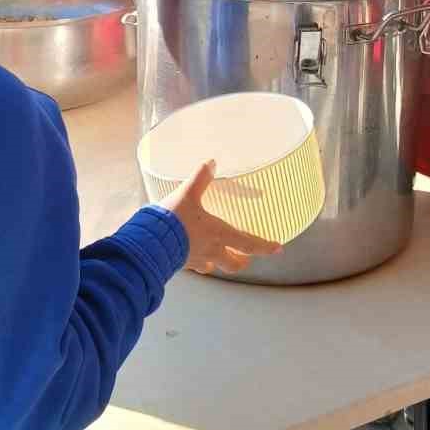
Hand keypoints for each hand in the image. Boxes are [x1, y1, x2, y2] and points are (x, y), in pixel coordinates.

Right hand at [161, 159, 282, 275]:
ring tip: (220, 256)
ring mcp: (197, 260)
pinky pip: (197, 266)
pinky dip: (200, 262)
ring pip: (215, 267)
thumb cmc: (174, 219)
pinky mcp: (182, 264)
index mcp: (219, 234)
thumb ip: (200, 178)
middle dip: (242, 261)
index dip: (265, 247)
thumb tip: (211, 162)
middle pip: (234, 264)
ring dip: (221, 262)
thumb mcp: (188, 194)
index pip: (249, 244)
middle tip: (246, 257)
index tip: (278, 249)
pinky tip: (194, 255)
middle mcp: (212, 251)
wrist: (150, 242)